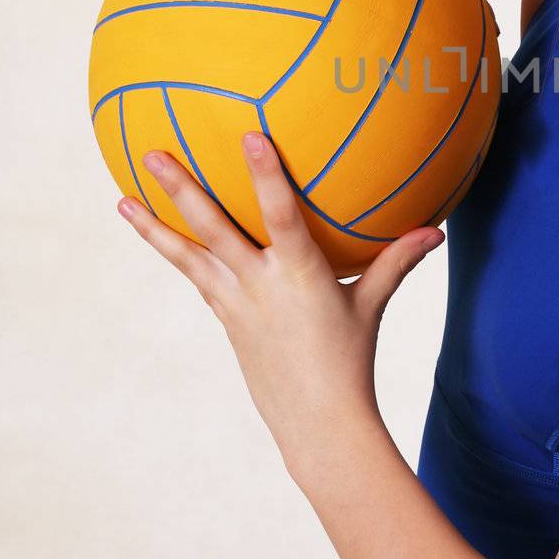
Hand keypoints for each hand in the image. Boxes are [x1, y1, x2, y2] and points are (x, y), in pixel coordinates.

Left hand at [116, 129, 444, 477]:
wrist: (316, 422)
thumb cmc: (351, 361)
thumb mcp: (372, 306)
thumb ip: (397, 262)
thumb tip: (436, 231)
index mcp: (299, 275)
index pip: (281, 215)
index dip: (267, 175)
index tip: (251, 136)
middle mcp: (258, 285)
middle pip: (213, 228)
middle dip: (182, 189)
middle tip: (152, 154)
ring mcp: (234, 303)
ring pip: (188, 255)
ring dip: (154, 227)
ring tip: (122, 200)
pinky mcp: (225, 317)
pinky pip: (195, 276)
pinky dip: (175, 252)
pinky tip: (158, 234)